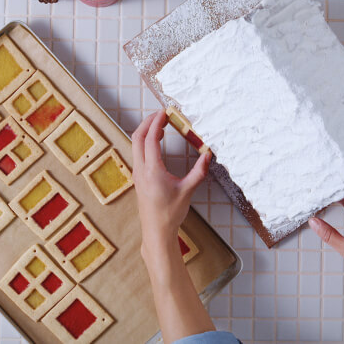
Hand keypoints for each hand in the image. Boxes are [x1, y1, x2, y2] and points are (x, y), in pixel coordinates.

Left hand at [131, 110, 216, 341]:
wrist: (156, 231)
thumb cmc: (170, 213)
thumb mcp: (188, 191)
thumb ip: (199, 171)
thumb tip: (208, 154)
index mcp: (152, 170)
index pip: (151, 139)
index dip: (157, 122)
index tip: (165, 112)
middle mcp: (140, 169)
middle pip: (137, 137)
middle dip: (147, 122)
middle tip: (160, 114)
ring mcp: (137, 173)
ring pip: (135, 144)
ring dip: (144, 131)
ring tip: (159, 125)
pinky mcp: (137, 177)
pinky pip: (137, 152)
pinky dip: (144, 141)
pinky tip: (156, 142)